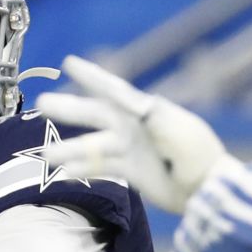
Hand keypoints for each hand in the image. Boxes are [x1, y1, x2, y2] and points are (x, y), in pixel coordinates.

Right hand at [37, 56, 230, 213]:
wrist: (209, 188)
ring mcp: (131, 149)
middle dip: (69, 109)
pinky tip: (63, 173)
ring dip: (69, 149)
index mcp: (146, 111)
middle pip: (95, 115)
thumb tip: (134, 101)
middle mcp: (134, 127)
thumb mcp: (178, 129)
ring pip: (92, 146)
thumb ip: (154, 116)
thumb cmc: (198, 154)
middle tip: (42, 102)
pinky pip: (101, 169)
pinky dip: (83, 171)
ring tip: (45, 153)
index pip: (114, 89)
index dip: (91, 76)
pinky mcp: (131, 171)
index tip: (70, 62)